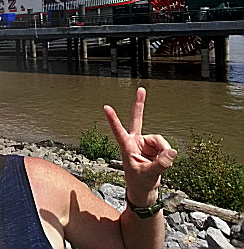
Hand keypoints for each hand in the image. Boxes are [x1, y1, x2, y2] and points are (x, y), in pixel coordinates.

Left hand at [103, 87, 176, 204]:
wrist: (144, 190)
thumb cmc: (139, 182)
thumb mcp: (149, 175)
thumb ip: (161, 163)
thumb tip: (172, 151)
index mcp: (126, 147)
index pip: (118, 131)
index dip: (113, 119)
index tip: (106, 107)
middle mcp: (135, 141)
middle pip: (138, 119)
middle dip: (139, 104)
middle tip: (141, 89)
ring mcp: (145, 143)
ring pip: (160, 140)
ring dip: (163, 151)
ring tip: (161, 164)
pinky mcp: (154, 147)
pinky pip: (165, 146)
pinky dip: (167, 154)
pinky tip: (164, 161)